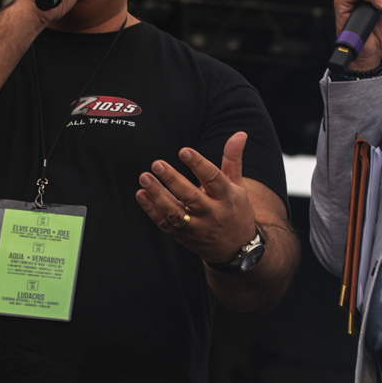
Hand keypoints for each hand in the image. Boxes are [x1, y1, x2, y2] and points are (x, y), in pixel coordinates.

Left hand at [136, 132, 257, 262]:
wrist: (236, 249)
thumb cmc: (235, 210)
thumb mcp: (238, 185)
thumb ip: (233, 159)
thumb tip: (240, 133)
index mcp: (228, 197)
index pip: (213, 178)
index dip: (198, 164)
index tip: (183, 150)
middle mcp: (213, 213)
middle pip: (191, 196)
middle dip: (173, 180)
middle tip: (157, 164)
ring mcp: (197, 227)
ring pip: (175, 212)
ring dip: (157, 195)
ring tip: (144, 177)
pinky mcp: (183, 236)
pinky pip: (165, 224)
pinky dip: (151, 210)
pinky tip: (141, 194)